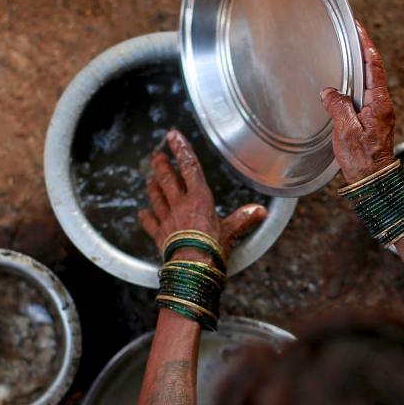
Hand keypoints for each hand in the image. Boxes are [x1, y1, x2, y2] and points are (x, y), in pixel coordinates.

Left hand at [138, 129, 267, 260]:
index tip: (173, 136)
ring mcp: (167, 220)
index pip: (189, 168)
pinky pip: (150, 223)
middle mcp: (180, 205)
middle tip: (156, 155)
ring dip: (153, 187)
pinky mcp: (159, 236)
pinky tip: (142, 213)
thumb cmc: (213, 248)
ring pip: (157, 198)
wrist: (192, 268)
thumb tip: (261, 211)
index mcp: (199, 199)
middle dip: (161, 165)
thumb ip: (244, 218)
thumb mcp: (232, 231)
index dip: (181, 150)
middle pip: (168, 180)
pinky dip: (146, 217)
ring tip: (149, 178)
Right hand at [320, 23, 395, 183]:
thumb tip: (330, 92)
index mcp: (379, 103)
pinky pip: (365, 96)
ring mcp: (380, 114)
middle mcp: (383, 105)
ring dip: (359, 68)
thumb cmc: (362, 160)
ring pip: (369, 84)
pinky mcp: (374, 122)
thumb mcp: (346, 131)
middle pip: (373, 71)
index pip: (373, 66)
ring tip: (347, 54)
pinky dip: (356, 84)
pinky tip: (346, 85)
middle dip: (363, 51)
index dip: (366, 45)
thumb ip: (339, 107)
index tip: (359, 28)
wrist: (374, 181)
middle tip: (352, 35)